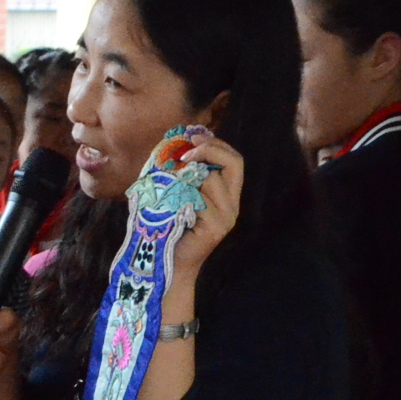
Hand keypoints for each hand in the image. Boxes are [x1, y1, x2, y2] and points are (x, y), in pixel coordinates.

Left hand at [165, 128, 243, 293]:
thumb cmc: (165, 227)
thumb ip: (175, 172)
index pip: (233, 160)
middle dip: (210, 150)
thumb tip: (168, 144)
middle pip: (235, 163)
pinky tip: (171, 204)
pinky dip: (184, 196)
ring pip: (214, 180)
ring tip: (169, 185)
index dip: (216, 144)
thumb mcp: (171, 193)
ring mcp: (227, 216)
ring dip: (189, 176)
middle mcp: (231, 203)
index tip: (193, 136)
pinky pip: (202, 201)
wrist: (165, 263)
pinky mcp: (216, 228)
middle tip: (185, 151)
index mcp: (225, 193)